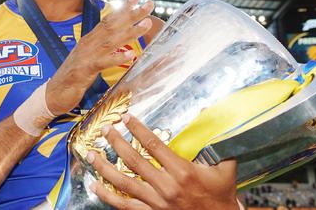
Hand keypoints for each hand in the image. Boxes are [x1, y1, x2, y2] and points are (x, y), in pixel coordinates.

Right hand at [46, 0, 153, 115]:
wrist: (53, 94)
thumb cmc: (72, 77)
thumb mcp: (89, 59)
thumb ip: (101, 48)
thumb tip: (116, 41)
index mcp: (90, 40)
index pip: (108, 20)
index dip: (123, 9)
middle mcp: (88, 43)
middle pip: (113, 25)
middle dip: (132, 14)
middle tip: (150, 4)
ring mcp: (86, 56)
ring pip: (111, 40)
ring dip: (130, 31)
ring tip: (146, 24)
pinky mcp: (84, 70)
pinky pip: (103, 62)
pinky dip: (117, 57)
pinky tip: (131, 55)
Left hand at [88, 114, 238, 209]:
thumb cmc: (222, 194)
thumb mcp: (225, 167)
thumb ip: (218, 143)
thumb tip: (210, 114)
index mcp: (183, 171)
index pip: (154, 145)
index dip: (138, 129)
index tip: (126, 117)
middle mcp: (166, 186)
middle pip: (134, 160)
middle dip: (117, 142)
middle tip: (105, 129)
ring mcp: (157, 203)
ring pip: (124, 183)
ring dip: (105, 167)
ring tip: (90, 154)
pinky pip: (125, 206)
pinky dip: (108, 196)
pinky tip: (95, 186)